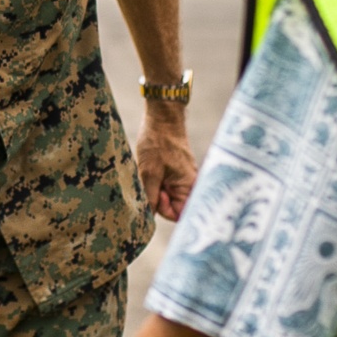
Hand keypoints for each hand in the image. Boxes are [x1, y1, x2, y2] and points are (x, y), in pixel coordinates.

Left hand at [136, 105, 196, 221]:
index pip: (180, 214)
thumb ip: (150, 198)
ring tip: (149, 173)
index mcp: (188, 186)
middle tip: (151, 182)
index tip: (155, 196)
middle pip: (172, 206)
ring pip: (166, 195)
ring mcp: (181, 178)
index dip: (164, 210)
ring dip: (154, 189)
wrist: (162, 117)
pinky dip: (154, 181)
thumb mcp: (149, 173)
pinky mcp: (174, 172)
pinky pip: (164, 185)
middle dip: (158, 199)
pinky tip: (149, 170)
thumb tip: (147, 219)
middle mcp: (189, 185)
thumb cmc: (158, 143)